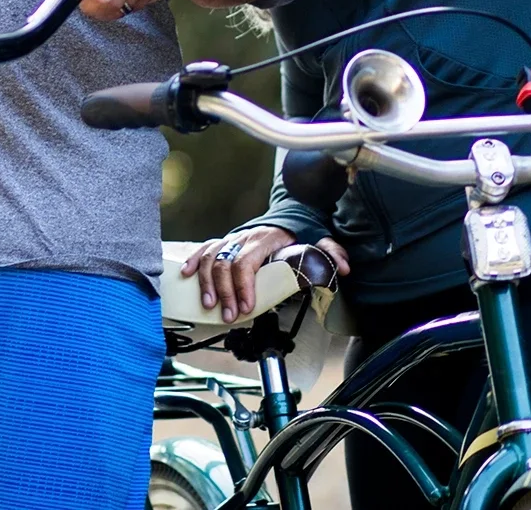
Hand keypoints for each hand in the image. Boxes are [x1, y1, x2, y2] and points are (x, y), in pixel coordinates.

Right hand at [180, 228, 352, 320]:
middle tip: (229, 316)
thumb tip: (345, 268)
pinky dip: (192, 262)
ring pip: (211, 258)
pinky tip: (186, 277)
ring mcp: (232, 238)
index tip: (246, 307)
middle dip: (225, 293)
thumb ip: (330, 253)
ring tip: (209, 306)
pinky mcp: (223, 241)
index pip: (246, 262)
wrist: (288, 213)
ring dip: (206, 283)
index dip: (243, 286)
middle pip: (225, 264)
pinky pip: (203, 249)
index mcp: (265, 238)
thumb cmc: (301, 232)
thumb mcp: (318, 239)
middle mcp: (245, 237)